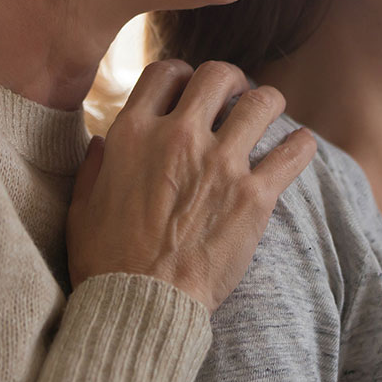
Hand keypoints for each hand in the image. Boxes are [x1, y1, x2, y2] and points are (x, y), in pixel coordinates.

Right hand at [67, 58, 315, 311]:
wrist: (141, 309)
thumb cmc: (106, 262)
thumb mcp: (81, 207)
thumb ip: (93, 166)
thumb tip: (103, 140)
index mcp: (134, 133)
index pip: (165, 72)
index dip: (181, 74)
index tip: (189, 88)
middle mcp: (178, 137)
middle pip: (217, 75)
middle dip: (229, 80)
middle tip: (234, 94)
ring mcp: (220, 165)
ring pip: (260, 102)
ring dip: (267, 102)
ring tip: (268, 111)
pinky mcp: (253, 197)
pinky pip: (291, 153)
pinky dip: (300, 145)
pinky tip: (299, 144)